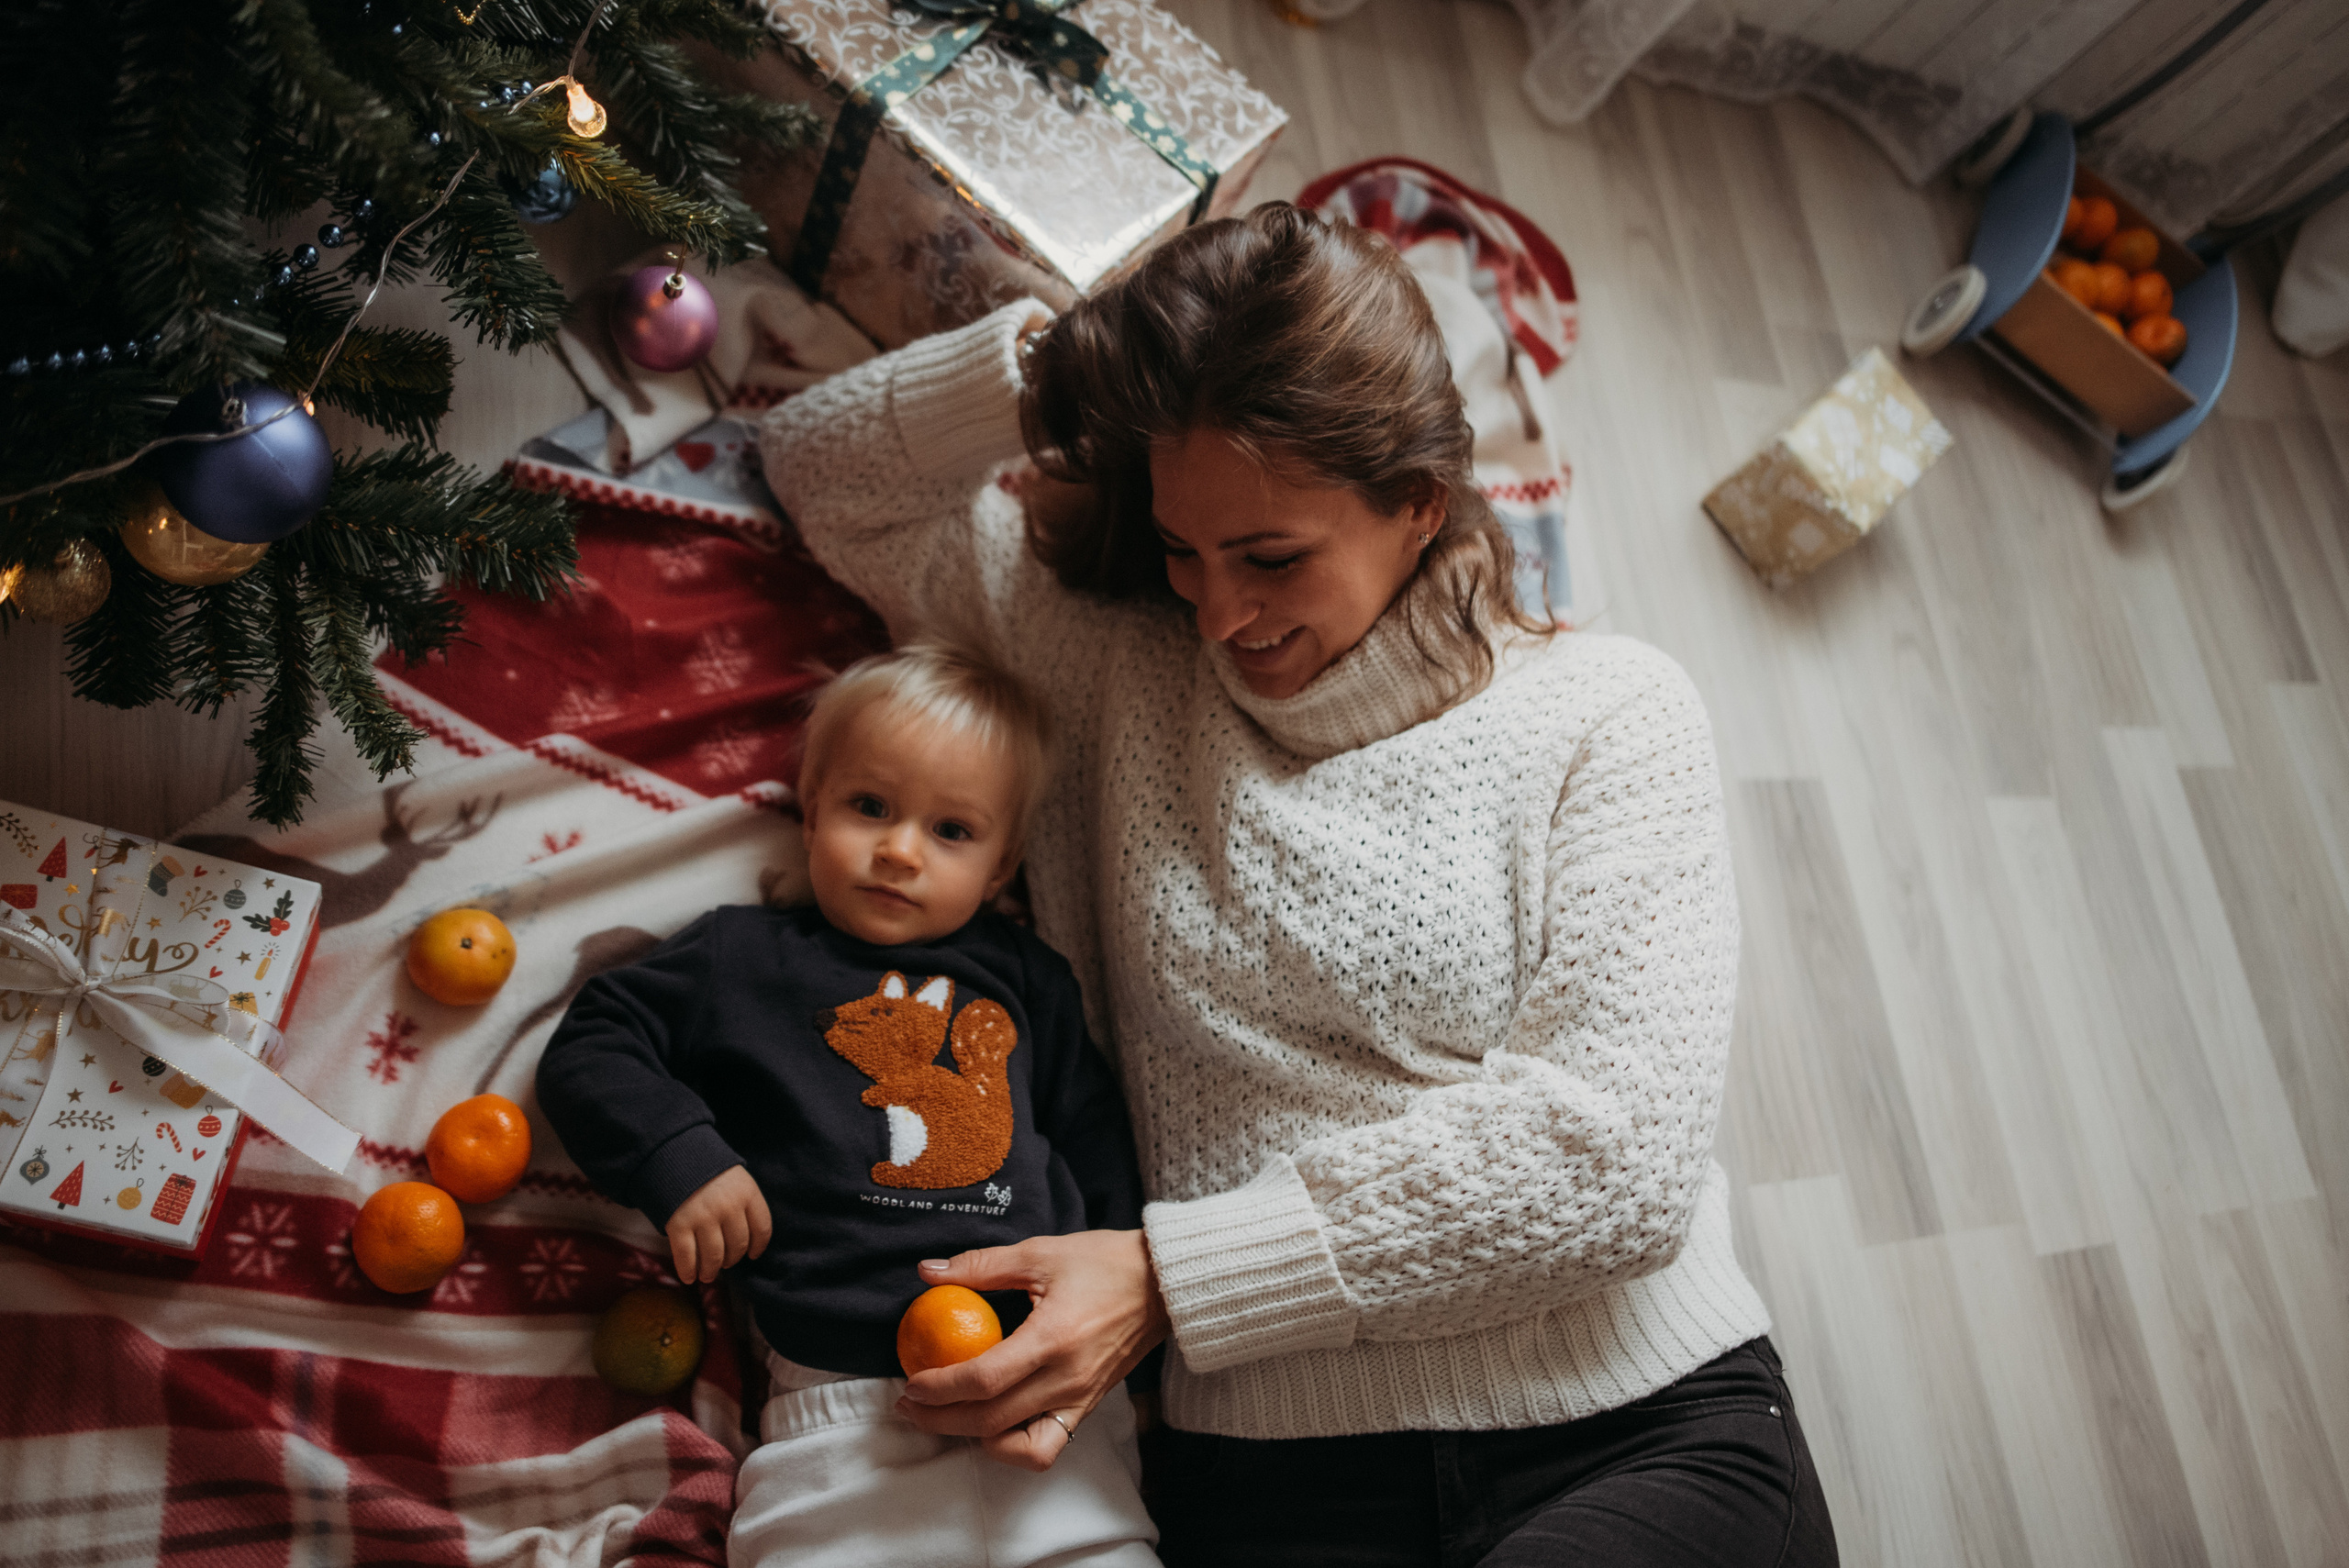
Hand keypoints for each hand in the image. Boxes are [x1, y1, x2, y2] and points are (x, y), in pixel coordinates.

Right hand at [665, 1165, 771, 1283]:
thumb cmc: (708, 1170)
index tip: (753, 1254)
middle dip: (732, 1260)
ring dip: (711, 1270)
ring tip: (708, 1274)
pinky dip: (687, 1271)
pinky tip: (689, 1277)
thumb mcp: (736, 1178)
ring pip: (714, 1256)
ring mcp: (704, 1217)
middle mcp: (728, 1207)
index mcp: (747, 1193)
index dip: (759, 1246)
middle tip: (726, 1263)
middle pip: (738, 1246)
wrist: (673, 1155)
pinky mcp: (679, 1224)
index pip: (762, 1229)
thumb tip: (751, 1239)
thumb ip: (745, 1203)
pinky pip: (686, 1256)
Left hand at [896, 1229, 1168, 1471]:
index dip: (940, 1387)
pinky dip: (1014, 1447)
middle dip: (940, 1419)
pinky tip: (992, 1426)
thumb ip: (981, 1266)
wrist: (1164, 1285)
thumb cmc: (1104, 1263)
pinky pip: (1047, 1447)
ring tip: (946, 1418)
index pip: (985, 1378)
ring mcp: (1080, 1399)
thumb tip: (928, 1272)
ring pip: (1017, 1443)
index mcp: (1053, 1338)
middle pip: (991, 1419)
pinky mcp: (1088, 1408)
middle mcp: (1067, 1378)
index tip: (911, 1383)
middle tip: (909, 1406)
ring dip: (974, 1438)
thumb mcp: (1040, 1253)